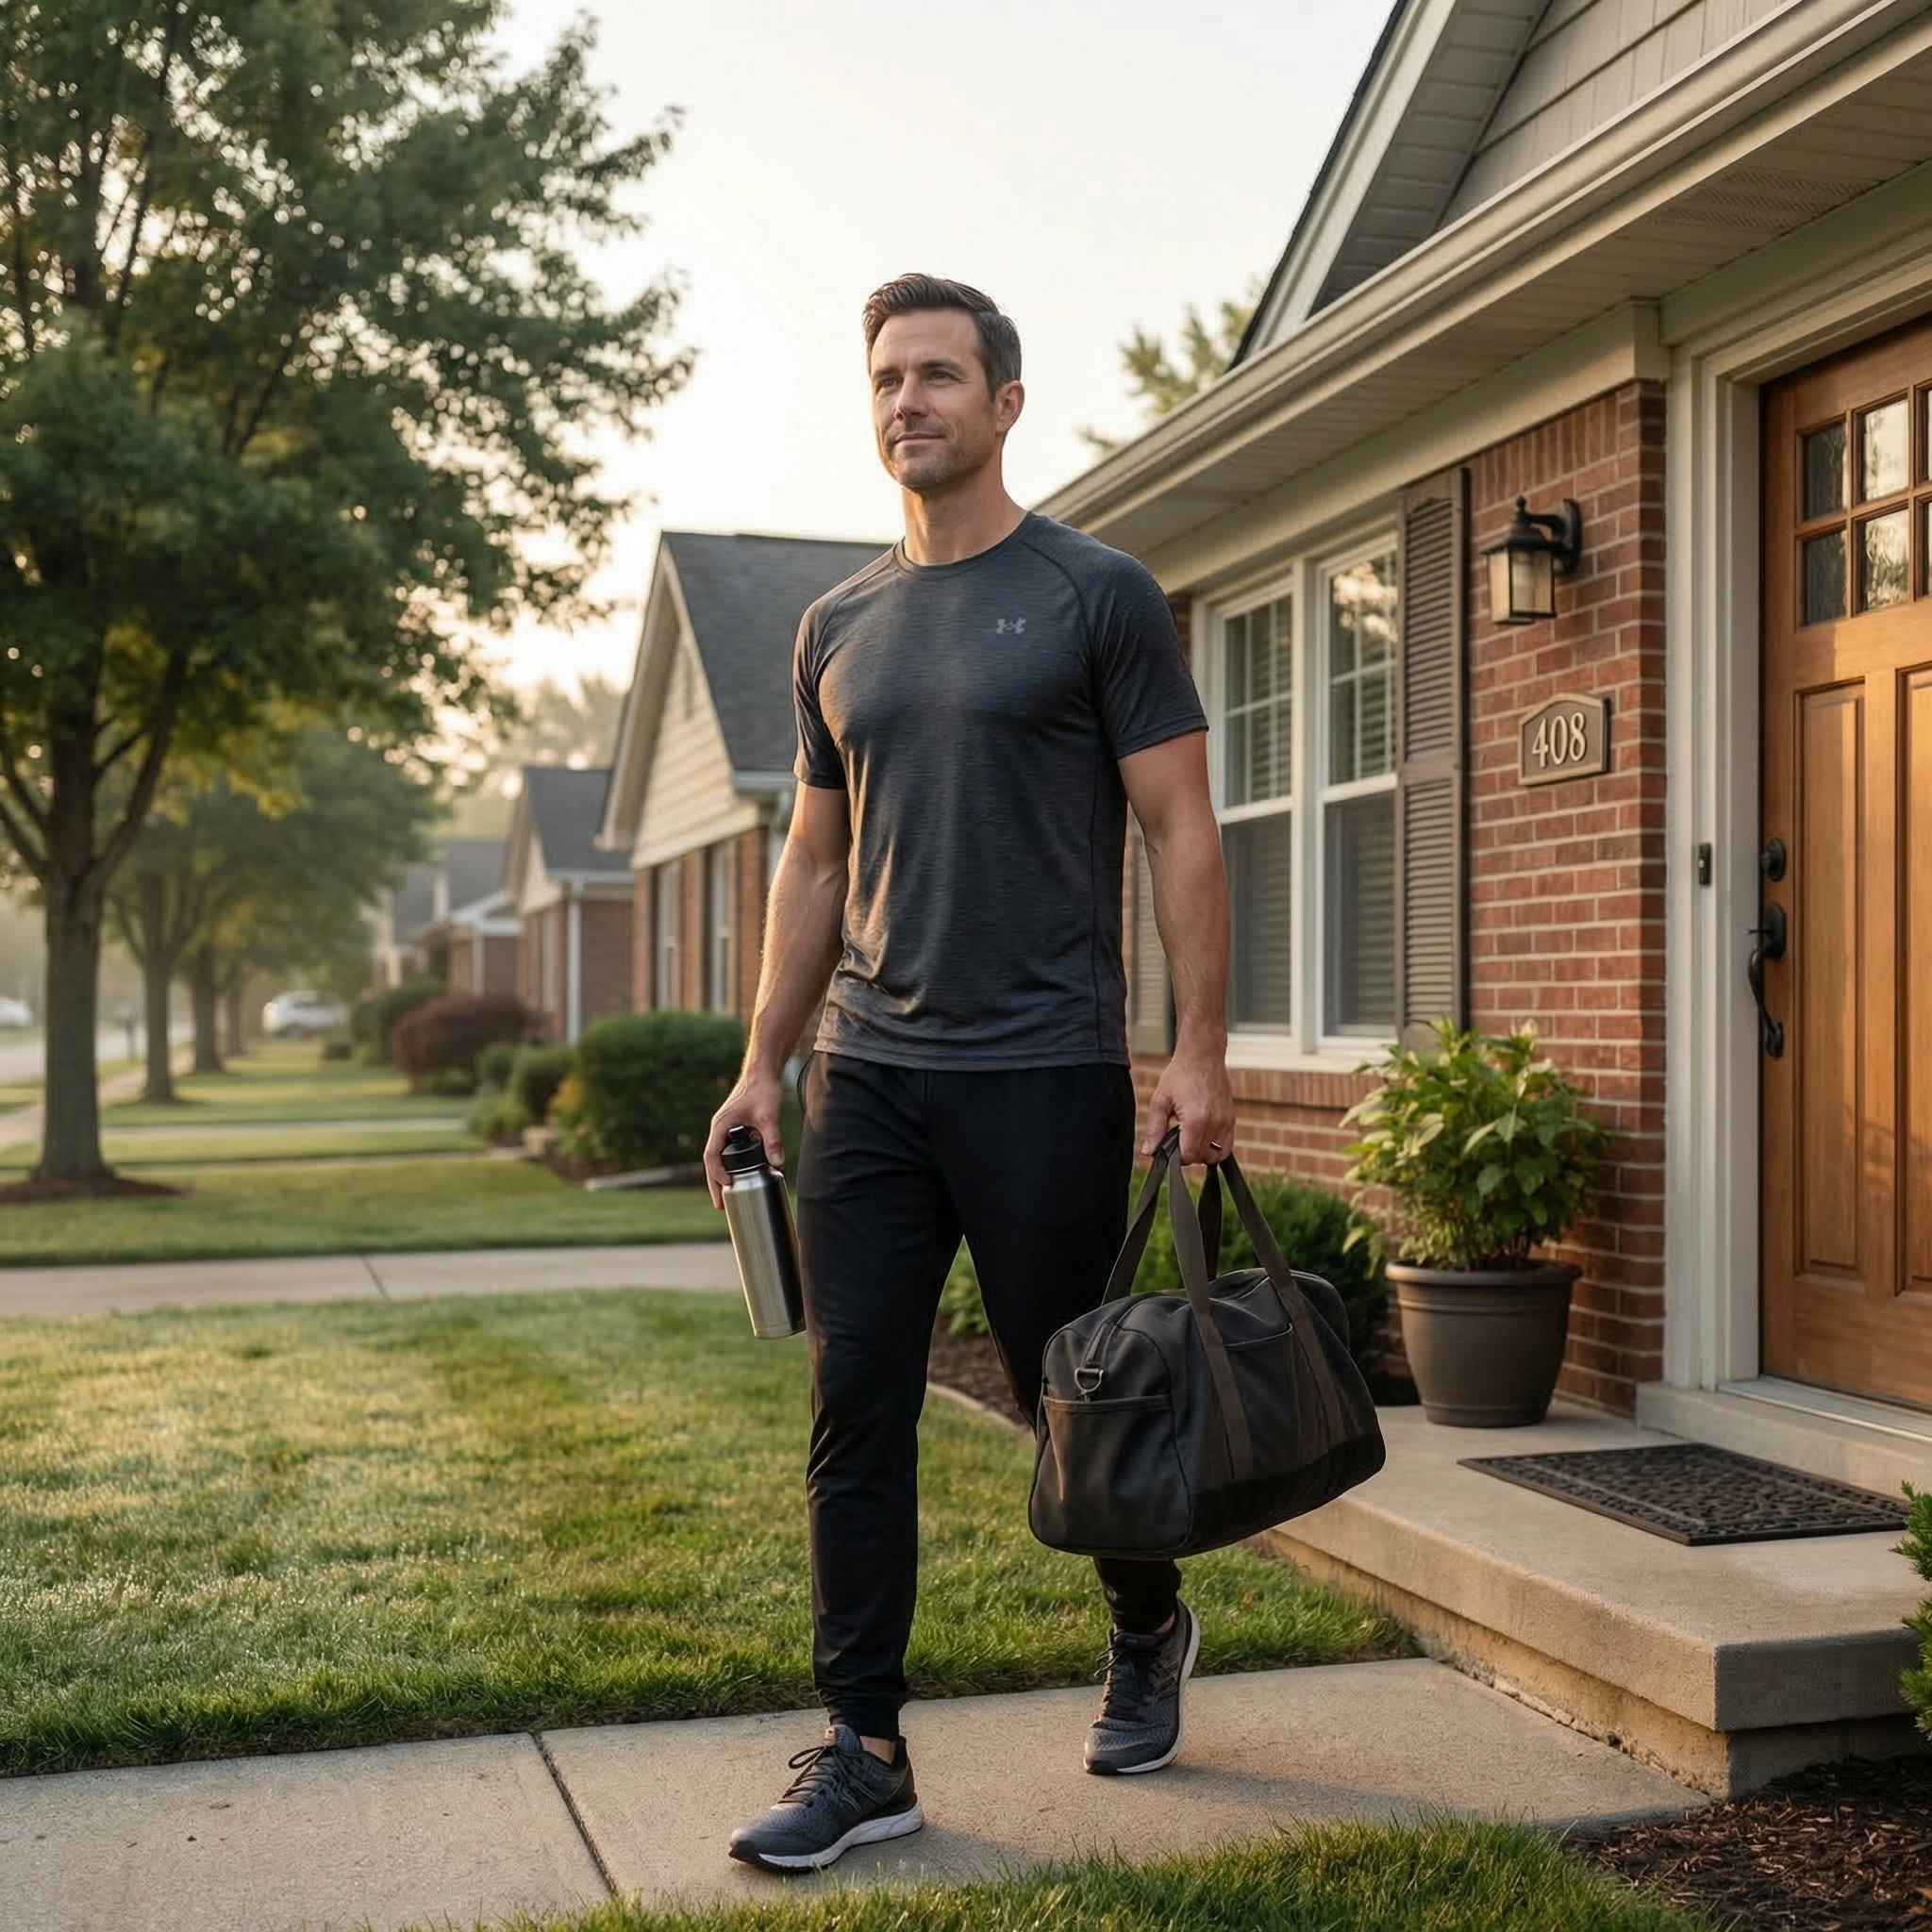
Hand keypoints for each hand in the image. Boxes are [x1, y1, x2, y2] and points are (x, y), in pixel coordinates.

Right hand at [703, 1065, 786, 1209]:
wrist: (763, 1073)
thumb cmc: (762, 1090)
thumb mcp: (769, 1116)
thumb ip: (772, 1140)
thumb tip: (777, 1164)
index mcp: (721, 1125)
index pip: (711, 1155)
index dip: (717, 1173)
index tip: (728, 1186)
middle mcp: (719, 1129)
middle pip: (711, 1161)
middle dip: (714, 1184)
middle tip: (720, 1206)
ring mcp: (725, 1129)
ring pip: (718, 1158)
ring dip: (721, 1176)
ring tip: (726, 1197)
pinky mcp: (734, 1129)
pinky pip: (727, 1152)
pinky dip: (730, 1166)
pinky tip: (739, 1177)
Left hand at [1142, 1035, 1233, 1165]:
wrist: (1202, 1055)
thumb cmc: (1180, 1074)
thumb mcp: (1160, 1101)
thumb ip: (1154, 1129)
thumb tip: (1148, 1152)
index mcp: (1196, 1120)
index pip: (1189, 1156)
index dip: (1178, 1158)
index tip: (1170, 1148)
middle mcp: (1215, 1123)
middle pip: (1203, 1157)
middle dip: (1189, 1154)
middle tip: (1178, 1139)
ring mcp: (1226, 1121)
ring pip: (1217, 1155)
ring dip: (1204, 1153)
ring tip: (1191, 1138)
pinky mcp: (1232, 1118)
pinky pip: (1227, 1145)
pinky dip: (1216, 1148)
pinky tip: (1203, 1137)